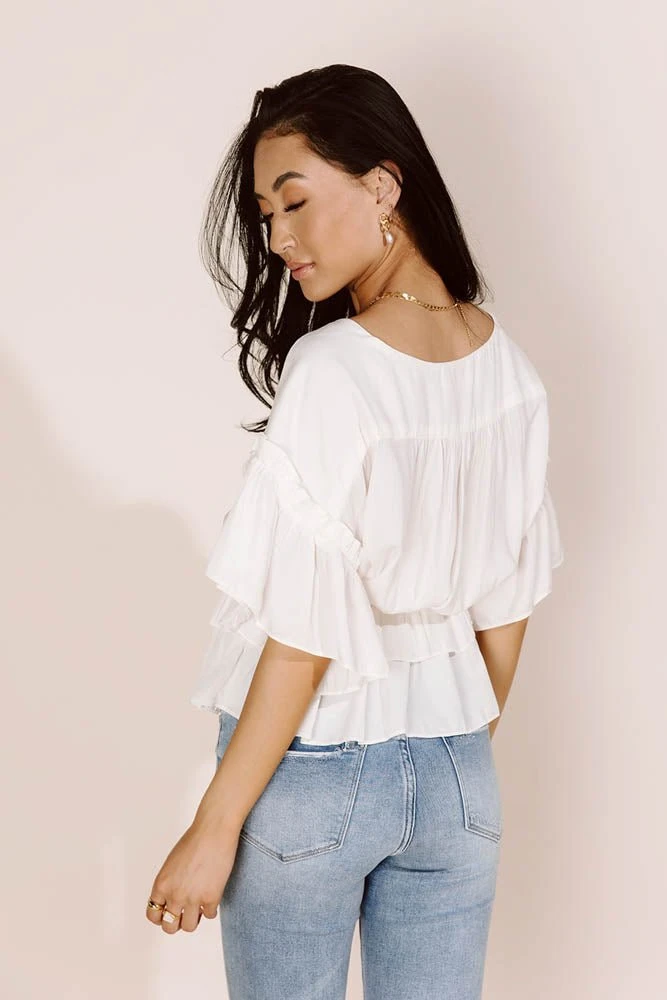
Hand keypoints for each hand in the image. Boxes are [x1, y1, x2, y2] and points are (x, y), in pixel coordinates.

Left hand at [145, 818, 240, 933]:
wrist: (213, 830)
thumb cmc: (195, 840)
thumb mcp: (172, 863)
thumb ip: (170, 883)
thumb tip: (174, 899)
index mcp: (161, 884)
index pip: (153, 915)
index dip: (161, 917)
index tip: (170, 912)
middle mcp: (174, 894)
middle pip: (169, 927)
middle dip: (177, 922)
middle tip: (185, 913)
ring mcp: (192, 898)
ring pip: (189, 926)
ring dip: (194, 918)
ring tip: (200, 905)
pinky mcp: (211, 898)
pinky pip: (210, 915)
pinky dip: (212, 908)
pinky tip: (214, 894)